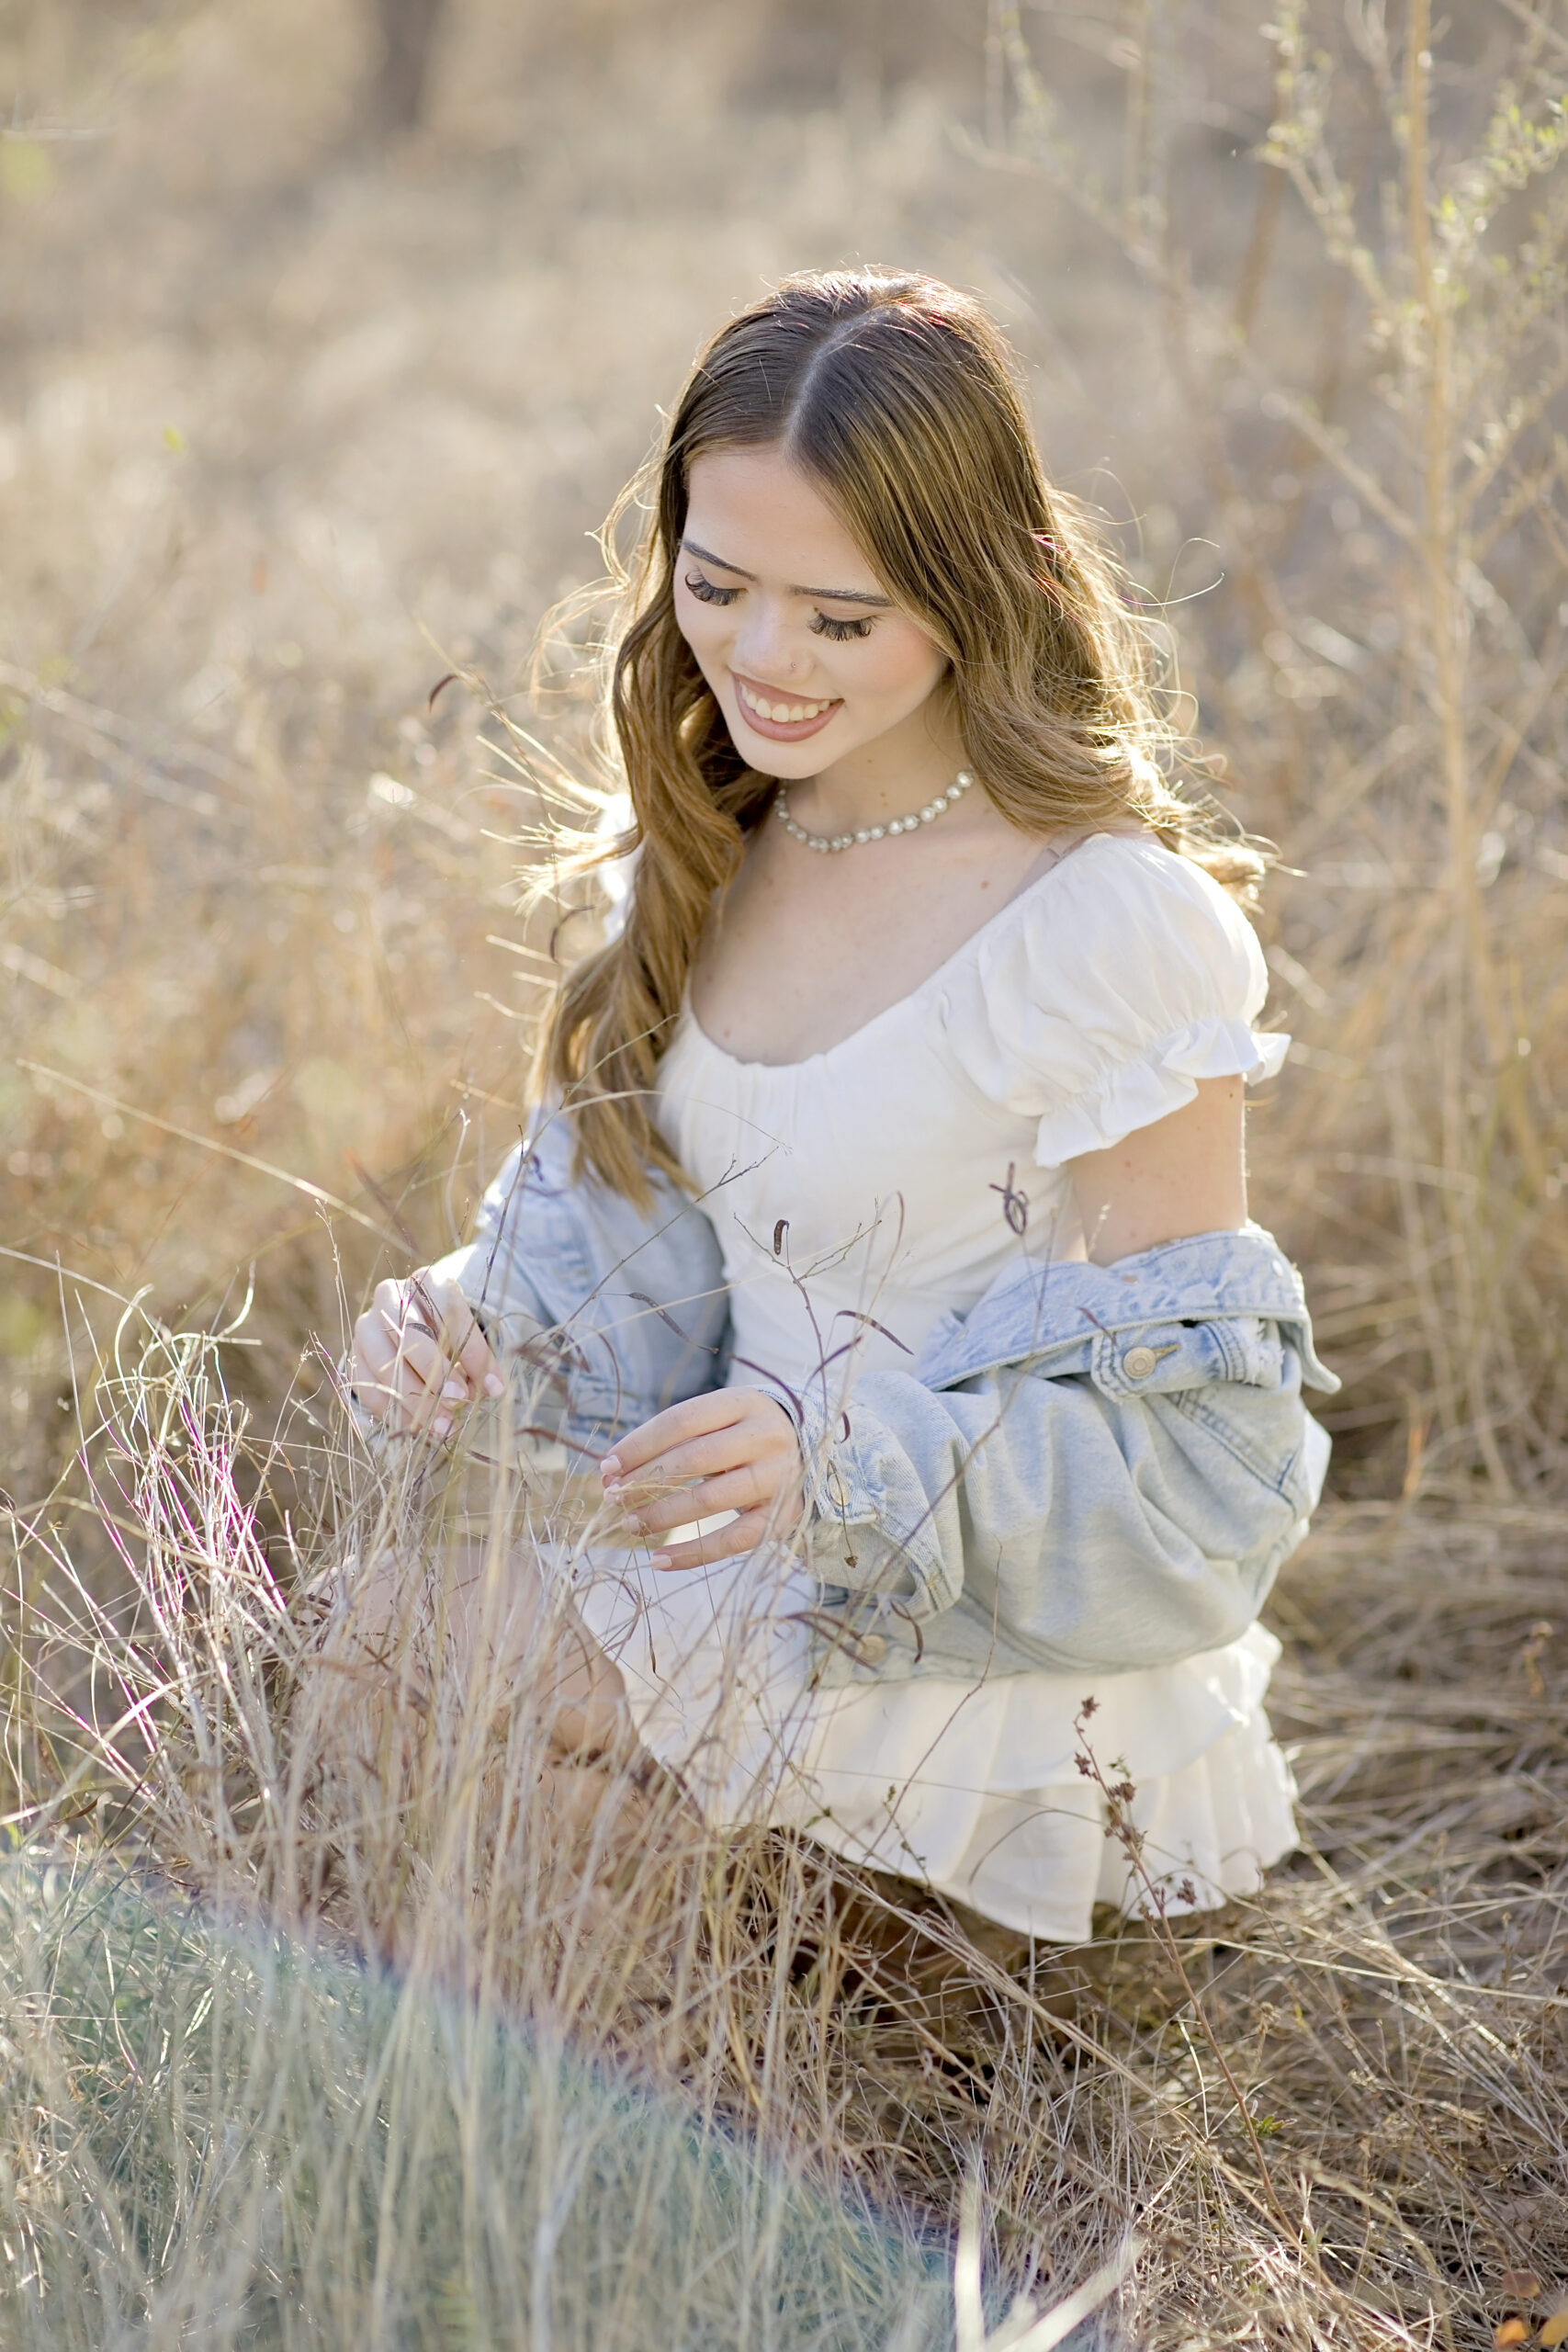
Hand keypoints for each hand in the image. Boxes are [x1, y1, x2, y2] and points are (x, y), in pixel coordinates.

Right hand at [349, 1269, 503, 1435]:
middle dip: (435, 1374)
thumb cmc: (448, 1331)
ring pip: (385, 1364)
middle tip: (457, 1401)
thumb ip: (479, 1359)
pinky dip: (392, 1411)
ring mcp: (367, 1324)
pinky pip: (366, 1386)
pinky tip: (417, 1428)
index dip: (470, 1352)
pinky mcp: (354, 1353)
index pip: (451, 1313)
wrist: (411, 1327)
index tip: (486, 1388)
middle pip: (410, 1335)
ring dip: (414, 1400)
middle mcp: (391, 1296)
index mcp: (428, 1282)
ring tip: (442, 1426)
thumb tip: (494, 1388)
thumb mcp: (468, 1336)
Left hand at [598, 1388, 802, 1570]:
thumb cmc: (747, 1434)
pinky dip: (692, 1554)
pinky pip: (732, 1540)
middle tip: (613, 1497)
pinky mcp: (783, 1516)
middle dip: (644, 1481)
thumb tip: (612, 1469)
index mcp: (744, 1403)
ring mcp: (777, 1477)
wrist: (817, 1451)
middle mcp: (765, 1437)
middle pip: (692, 1459)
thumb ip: (675, 1439)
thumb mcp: (723, 1419)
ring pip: (709, 1500)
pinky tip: (659, 1560)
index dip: (639, 1445)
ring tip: (630, 1524)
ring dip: (661, 1515)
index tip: (607, 1466)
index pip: (681, 1421)